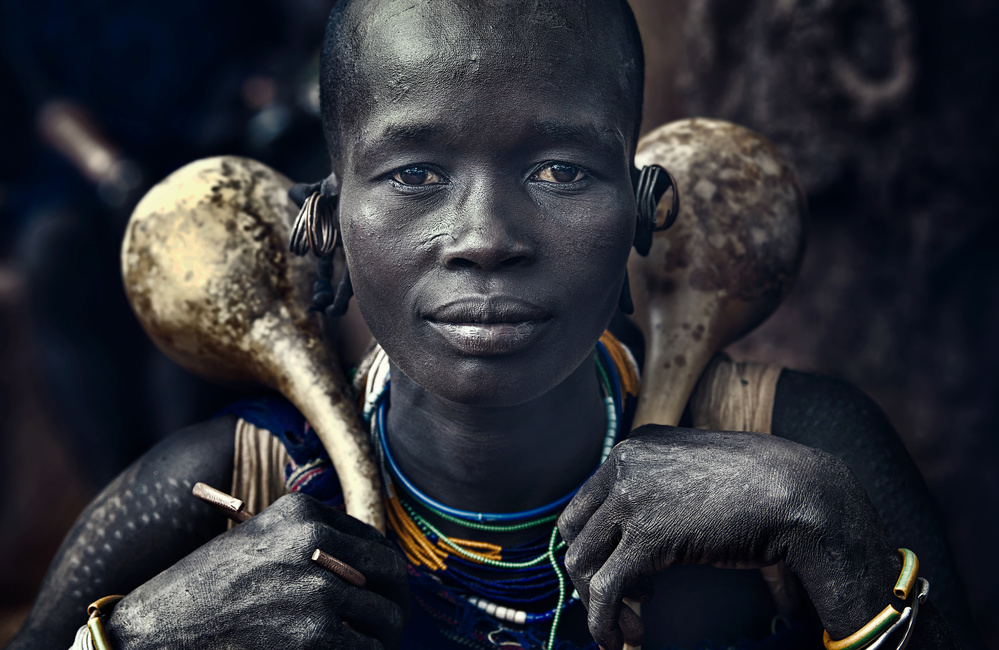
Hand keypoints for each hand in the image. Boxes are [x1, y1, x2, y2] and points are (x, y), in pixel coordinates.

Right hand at [106, 492, 409, 648]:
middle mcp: (315, 543)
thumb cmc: (205, 590)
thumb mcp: (258, 540)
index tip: (380, 590)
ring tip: (373, 645)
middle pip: (393, 573)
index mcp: (302, 513)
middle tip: (389, 622)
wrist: (157, 631)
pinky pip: (368, 649)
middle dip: (394, 600)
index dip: (382, 570)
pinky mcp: (315, 635)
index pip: (374, 540)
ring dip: (384, 636)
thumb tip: (369, 562)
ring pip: (388, 616)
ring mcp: (317, 589)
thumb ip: (310, 540)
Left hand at [558, 425, 898, 648]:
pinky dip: (604, 621)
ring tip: (631, 629)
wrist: (801, 490)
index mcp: (634, 449)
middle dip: (591, 577)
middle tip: (626, 606)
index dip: (596, 547)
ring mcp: (631, 498)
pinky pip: (605, 589)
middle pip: (575, 534)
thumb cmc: (762, 486)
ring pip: (582, 563)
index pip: (585, 504)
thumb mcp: (697, 475)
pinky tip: (622, 640)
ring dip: (599, 605)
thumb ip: (666, 493)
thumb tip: (652, 540)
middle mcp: (624, 466)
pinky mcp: (647, 536)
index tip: (620, 576)